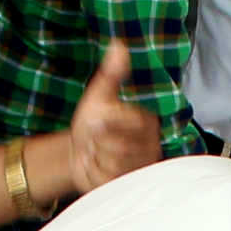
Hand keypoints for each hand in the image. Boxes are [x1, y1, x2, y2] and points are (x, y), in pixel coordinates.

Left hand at [64, 42, 159, 193]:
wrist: (80, 152)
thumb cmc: (93, 122)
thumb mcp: (99, 95)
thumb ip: (111, 74)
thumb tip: (118, 45)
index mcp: (147, 122)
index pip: (130, 123)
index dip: (108, 123)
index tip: (96, 119)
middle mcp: (150, 145)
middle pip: (120, 145)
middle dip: (98, 141)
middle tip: (95, 137)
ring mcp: (142, 167)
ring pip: (113, 164)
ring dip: (95, 157)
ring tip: (96, 150)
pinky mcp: (131, 185)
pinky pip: (108, 179)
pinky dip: (94, 172)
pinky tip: (95, 165)